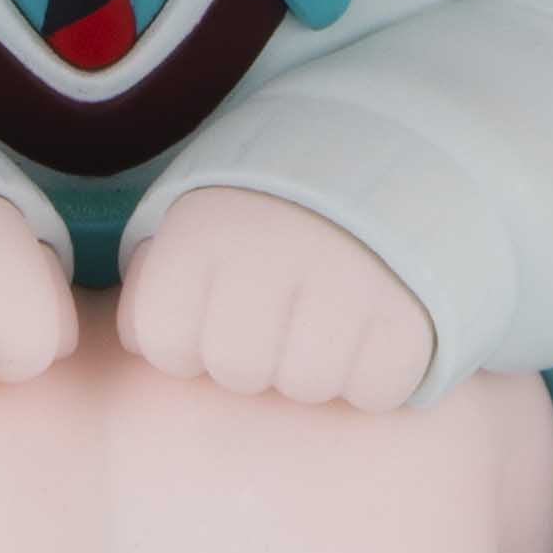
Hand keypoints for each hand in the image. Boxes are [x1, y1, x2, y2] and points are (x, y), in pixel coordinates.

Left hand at [117, 188, 434, 410]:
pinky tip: (373, 329)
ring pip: (306, 386)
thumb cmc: (270, 220)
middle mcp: (272, 250)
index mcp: (206, 227)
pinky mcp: (410, 315)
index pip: (162, 342)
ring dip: (316, 367)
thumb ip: (157, 280)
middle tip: (280, 316)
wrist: (390, 161)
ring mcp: (347, 281)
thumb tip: (141, 340)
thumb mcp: (201, 226)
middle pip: (237, 370)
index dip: (186, 340)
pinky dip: (375, 374)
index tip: (213, 308)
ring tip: (328, 316)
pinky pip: (375, 391)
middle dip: (254, 358)